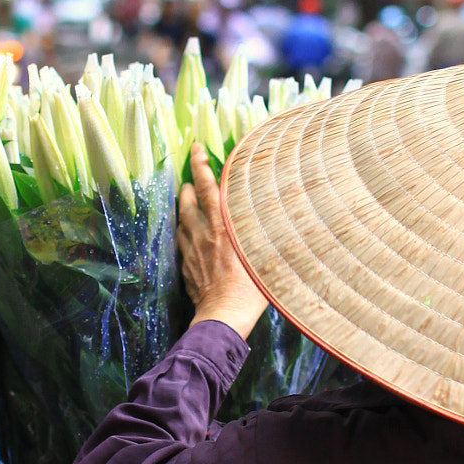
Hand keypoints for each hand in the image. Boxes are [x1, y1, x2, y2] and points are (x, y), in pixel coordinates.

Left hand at [179, 143, 267, 338]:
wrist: (225, 316)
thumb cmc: (252, 287)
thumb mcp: (267, 254)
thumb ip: (268, 230)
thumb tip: (282, 213)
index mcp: (223, 226)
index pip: (208, 186)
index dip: (200, 164)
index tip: (196, 148)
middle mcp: (203, 233)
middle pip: (189, 200)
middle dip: (189, 183)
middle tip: (190, 176)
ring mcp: (191, 250)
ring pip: (182, 220)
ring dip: (184, 206)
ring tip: (187, 198)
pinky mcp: (186, 266)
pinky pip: (181, 242)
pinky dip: (183, 232)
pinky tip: (187, 232)